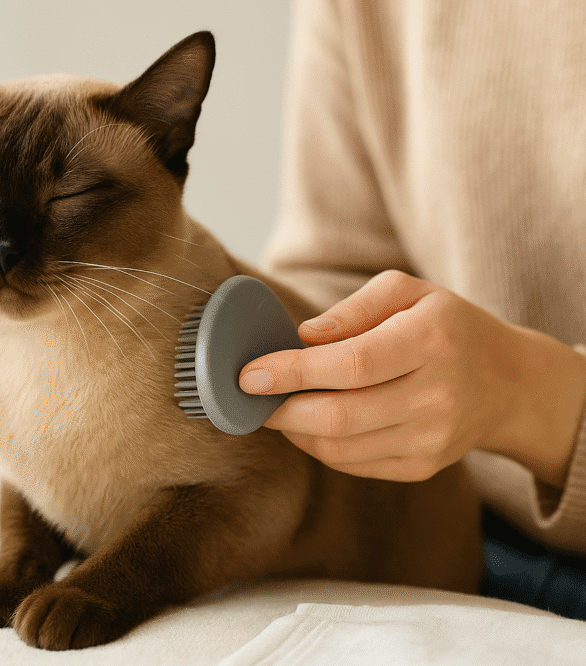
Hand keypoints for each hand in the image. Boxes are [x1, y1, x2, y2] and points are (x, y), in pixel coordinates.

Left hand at [239, 270, 585, 484]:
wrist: (508, 382)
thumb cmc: (445, 327)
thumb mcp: (408, 292)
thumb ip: (353, 308)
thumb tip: (303, 338)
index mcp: (431, 341)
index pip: (350, 365)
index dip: (292, 372)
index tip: (249, 374)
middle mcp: (436, 395)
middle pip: (339, 417)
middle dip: (281, 410)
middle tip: (252, 397)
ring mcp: (431, 438)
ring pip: (340, 448)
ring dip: (294, 431)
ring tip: (278, 408)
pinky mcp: (423, 466)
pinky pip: (353, 465)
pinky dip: (319, 447)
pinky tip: (308, 425)